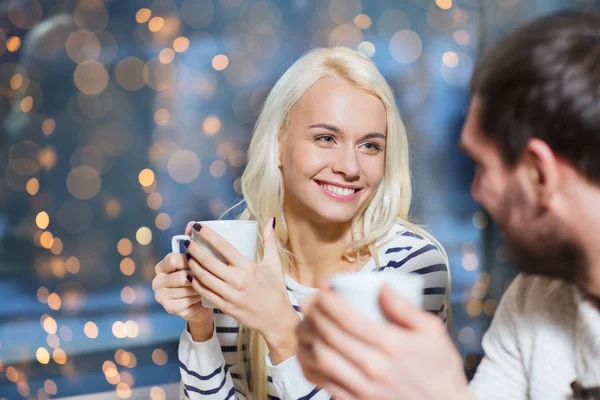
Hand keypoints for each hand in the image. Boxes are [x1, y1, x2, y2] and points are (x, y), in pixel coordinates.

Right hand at [152, 222, 213, 340]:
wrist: (201, 303)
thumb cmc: (200, 277)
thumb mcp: (196, 260)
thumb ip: (192, 242)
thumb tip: (192, 224)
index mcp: (162, 265)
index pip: (174, 259)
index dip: (190, 260)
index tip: (201, 261)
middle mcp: (157, 280)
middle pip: (181, 276)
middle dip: (198, 276)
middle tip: (209, 276)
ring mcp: (161, 295)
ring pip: (186, 289)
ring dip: (201, 287)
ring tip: (209, 286)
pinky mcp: (168, 308)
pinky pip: (187, 301)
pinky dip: (197, 299)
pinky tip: (202, 297)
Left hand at [186, 218, 299, 363]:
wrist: (276, 319)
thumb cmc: (275, 289)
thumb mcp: (274, 263)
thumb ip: (270, 241)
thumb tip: (270, 221)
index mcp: (248, 267)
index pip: (224, 247)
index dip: (208, 235)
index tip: (198, 227)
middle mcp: (237, 280)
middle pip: (209, 262)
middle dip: (194, 250)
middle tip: (187, 242)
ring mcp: (230, 295)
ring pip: (204, 278)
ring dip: (193, 266)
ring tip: (187, 256)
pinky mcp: (226, 307)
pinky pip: (206, 293)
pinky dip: (196, 283)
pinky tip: (190, 276)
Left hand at [296, 284, 469, 399]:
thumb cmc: (440, 370)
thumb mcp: (433, 332)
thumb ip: (406, 308)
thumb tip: (382, 286)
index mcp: (392, 345)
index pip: (348, 318)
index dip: (328, 300)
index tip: (322, 287)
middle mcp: (375, 367)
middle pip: (330, 335)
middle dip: (314, 313)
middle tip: (309, 300)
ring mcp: (364, 388)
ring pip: (323, 359)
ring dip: (309, 337)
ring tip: (307, 323)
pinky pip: (326, 382)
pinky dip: (314, 364)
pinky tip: (312, 350)